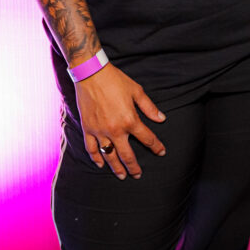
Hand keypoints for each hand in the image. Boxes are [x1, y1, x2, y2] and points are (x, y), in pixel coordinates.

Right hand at [75, 63, 165, 178]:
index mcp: (130, 120)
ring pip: (109, 155)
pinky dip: (96, 158)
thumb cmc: (115, 81)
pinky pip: (92, 148)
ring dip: (116, 167)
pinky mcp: (88, 129)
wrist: (92, 74)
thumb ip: (149, 108)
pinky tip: (100, 164)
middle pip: (127, 155)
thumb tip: (162, 119)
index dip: (156, 146)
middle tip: (138, 175)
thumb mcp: (136, 91)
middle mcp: (115, 130)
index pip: (147, 138)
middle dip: (134, 167)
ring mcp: (100, 131)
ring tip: (121, 176)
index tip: (161, 152)